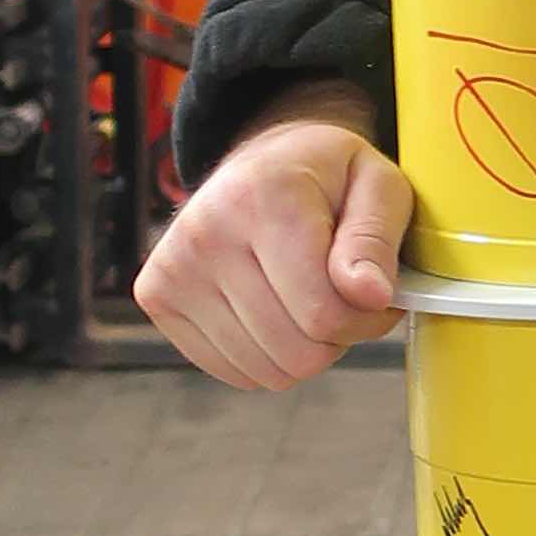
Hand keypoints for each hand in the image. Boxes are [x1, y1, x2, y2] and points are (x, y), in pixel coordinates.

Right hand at [133, 98, 409, 386]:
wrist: (261, 162)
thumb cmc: (328, 177)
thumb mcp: (379, 186)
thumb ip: (376, 242)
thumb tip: (370, 296)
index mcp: (263, 198)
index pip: (324, 314)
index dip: (367, 319)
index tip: (375, 293)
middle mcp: (206, 233)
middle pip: (297, 352)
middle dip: (337, 338)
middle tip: (342, 296)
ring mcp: (174, 269)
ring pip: (268, 372)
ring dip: (303, 349)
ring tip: (306, 298)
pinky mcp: (157, 297)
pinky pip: (235, 372)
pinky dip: (267, 356)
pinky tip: (272, 310)